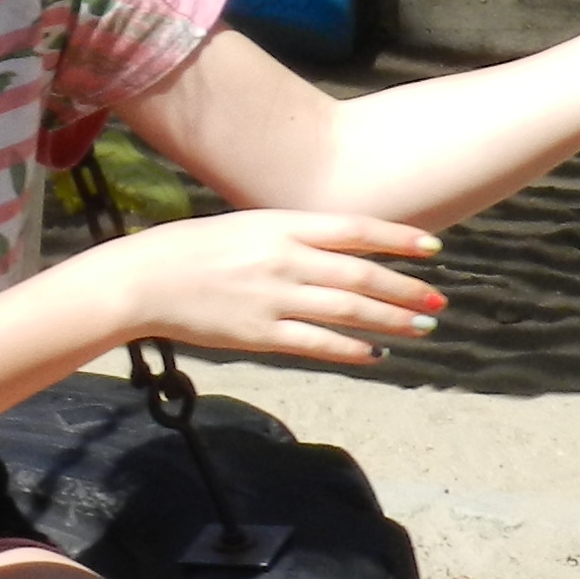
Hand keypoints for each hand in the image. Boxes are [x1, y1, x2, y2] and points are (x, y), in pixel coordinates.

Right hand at [85, 207, 445, 364]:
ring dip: (391, 319)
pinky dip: (352, 348)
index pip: (354, 229)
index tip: (432, 247)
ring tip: (422, 326)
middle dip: (405, 288)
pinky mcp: (259, 333)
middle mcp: (283, 259)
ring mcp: (273, 298)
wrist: (141, 279)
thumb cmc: (188, 249)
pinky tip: (375, 353)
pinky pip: (318, 343)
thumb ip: (290, 236)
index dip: (398, 238)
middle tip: (437, 299)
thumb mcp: (244, 227)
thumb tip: (338, 251)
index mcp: (279, 225)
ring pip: (349, 310)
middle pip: (361, 274)